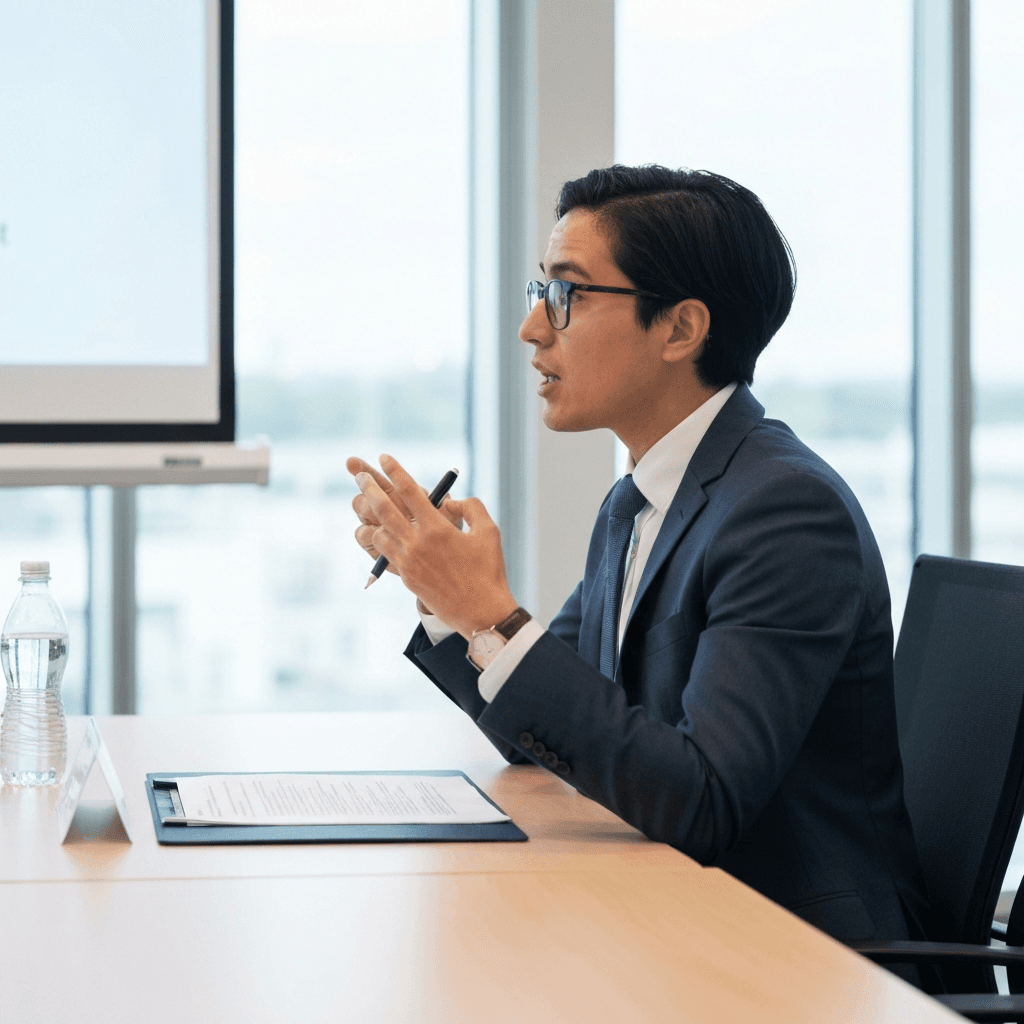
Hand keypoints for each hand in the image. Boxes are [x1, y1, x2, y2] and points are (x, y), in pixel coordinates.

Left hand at [352, 454, 517, 638]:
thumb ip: (470, 507)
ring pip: (379, 533)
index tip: (384, 457)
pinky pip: (386, 553)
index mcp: (438, 528)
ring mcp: (408, 562)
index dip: (395, 471)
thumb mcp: (489, 531)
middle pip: (384, 509)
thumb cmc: (488, 570)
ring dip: (371, 517)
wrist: (481, 612)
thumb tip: (448, 502)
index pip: (410, 491)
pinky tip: (379, 532)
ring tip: (364, 504)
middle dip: (370, 489)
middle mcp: (418, 543)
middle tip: (360, 476)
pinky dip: (381, 540)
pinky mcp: (406, 578)